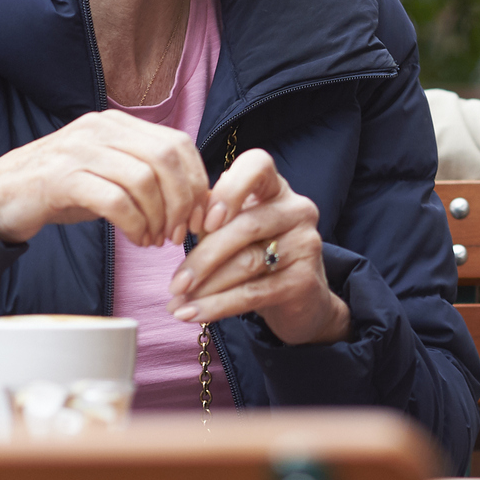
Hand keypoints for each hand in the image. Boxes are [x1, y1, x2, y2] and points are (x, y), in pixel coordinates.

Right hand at [0, 110, 213, 247]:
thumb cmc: (57, 191)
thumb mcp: (106, 173)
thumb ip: (144, 175)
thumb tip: (193, 199)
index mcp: (116, 123)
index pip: (177, 143)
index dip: (197, 180)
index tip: (199, 215)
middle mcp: (100, 128)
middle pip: (166, 158)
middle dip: (183, 201)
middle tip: (180, 232)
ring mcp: (79, 150)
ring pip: (144, 179)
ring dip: (159, 217)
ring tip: (154, 239)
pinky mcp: (61, 177)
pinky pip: (115, 200)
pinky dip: (135, 224)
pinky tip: (136, 238)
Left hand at [166, 149, 348, 345]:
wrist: (300, 301)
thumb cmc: (258, 257)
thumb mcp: (234, 230)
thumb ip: (210, 218)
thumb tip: (175, 222)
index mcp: (276, 188)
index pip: (257, 165)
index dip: (229, 189)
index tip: (203, 222)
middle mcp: (297, 209)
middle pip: (245, 226)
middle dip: (202, 257)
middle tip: (174, 283)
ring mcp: (305, 243)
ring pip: (247, 262)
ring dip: (206, 287)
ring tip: (178, 303)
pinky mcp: (304, 280)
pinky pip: (253, 293)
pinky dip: (217, 306)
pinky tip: (194, 314)